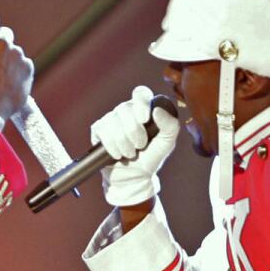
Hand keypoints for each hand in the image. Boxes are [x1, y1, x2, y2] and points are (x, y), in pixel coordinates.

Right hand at [0, 12, 33, 129]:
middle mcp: (3, 43)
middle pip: (6, 33)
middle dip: (2, 42)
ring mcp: (18, 55)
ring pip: (15, 52)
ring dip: (10, 60)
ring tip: (1, 78)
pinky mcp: (28, 67)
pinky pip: (24, 65)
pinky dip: (19, 71)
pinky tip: (10, 83)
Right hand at [90, 85, 178, 206]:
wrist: (133, 177)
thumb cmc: (151, 157)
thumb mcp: (167, 143)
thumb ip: (170, 126)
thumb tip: (157, 111)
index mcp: (144, 109)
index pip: (140, 93)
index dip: (141, 103)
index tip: (145, 120)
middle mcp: (126, 110)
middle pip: (125, 108)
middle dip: (134, 131)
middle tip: (140, 145)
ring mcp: (111, 119)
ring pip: (113, 121)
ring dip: (123, 142)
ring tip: (130, 153)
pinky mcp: (99, 130)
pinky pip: (102, 131)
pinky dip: (111, 146)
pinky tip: (117, 154)